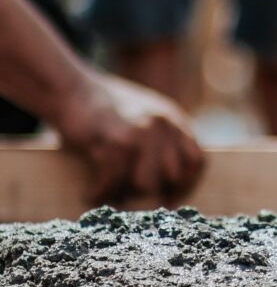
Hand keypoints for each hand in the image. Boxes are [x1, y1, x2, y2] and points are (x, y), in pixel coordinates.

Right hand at [54, 72, 203, 203]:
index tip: (169, 199)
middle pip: (170, 177)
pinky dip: (100, 192)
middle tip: (129, 197)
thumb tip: (170, 187)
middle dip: (150, 192)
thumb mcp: (146, 117)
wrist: (70, 87)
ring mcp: (141, 131)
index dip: (185, 185)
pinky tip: (90, 194)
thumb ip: (164, 142)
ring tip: (108, 195)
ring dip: (124, 195)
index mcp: (174, 120)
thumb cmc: (105, 110)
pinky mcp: (115, 140)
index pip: (196, 161)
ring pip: (145, 184)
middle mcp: (163, 124)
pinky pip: (114, 181)